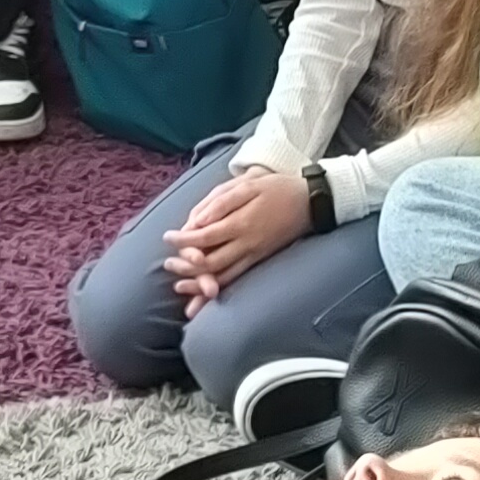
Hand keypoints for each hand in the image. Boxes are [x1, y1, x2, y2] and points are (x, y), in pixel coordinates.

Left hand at [167, 163, 313, 304]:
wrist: (312, 202)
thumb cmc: (276, 188)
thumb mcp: (248, 184)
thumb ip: (220, 202)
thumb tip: (196, 222)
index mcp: (241, 222)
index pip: (204, 237)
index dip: (183, 240)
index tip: (168, 238)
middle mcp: (247, 244)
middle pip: (210, 263)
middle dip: (186, 266)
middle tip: (168, 264)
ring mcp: (255, 255)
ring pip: (223, 277)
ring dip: (199, 285)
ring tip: (179, 288)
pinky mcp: (260, 260)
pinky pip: (237, 278)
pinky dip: (219, 287)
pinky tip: (206, 295)